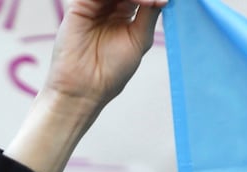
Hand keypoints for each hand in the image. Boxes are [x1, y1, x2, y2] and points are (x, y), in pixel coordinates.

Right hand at [44, 0, 165, 108]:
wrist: (86, 88)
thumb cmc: (112, 70)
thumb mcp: (140, 39)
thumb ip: (150, 13)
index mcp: (123, 10)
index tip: (166, 2)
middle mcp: (108, 4)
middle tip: (159, 1)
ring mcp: (94, 3)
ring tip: (150, 3)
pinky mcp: (80, 4)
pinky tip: (139, 1)